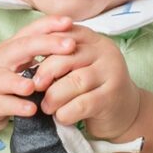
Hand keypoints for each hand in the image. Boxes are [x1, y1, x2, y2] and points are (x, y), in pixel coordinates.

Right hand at [0, 16, 78, 133]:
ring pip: (2, 79)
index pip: (31, 31)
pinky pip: (0, 104)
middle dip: (46, 45)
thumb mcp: (18, 61)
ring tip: (35, 86)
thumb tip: (72, 39)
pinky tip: (31, 110)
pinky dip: (16, 107)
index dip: (49, 25)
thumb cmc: (2, 76)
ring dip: (19, 82)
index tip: (69, 22)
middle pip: (20, 48)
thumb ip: (39, 52)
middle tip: (69, 45)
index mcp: (11, 47)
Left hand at [31, 25, 141, 140]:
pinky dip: (66, 112)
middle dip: (46, 72)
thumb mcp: (79, 66)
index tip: (28, 62)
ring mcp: (112, 74)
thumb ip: (61, 58)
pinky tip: (61, 116)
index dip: (44, 48)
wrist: (125, 112)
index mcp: (93, 39)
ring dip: (54, 96)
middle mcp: (105, 52)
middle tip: (34, 87)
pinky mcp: (112, 98)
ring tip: (47, 106)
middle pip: (67, 56)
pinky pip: (82, 104)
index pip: (64, 35)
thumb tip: (27, 63)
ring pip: (75, 81)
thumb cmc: (93, 87)